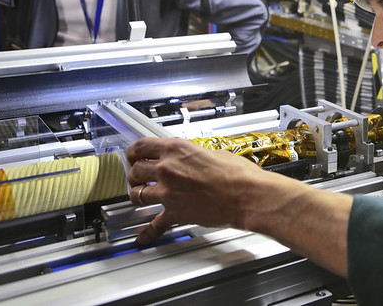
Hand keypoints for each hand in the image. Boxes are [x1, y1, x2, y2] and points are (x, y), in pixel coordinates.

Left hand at [126, 136, 352, 275]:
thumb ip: (194, 155)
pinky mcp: (175, 213)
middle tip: (138, 176)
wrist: (248, 195)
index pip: (142, 147)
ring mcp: (169, 193)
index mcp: (177, 150)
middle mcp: (168, 169)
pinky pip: (155, 225)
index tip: (134, 155)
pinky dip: (148, 232)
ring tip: (142, 197)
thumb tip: (192, 159)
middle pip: (135, 171)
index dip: (134, 152)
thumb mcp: (214, 153)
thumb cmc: (239, 174)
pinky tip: (144, 236)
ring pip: (137, 195)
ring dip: (138, 196)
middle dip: (135, 174)